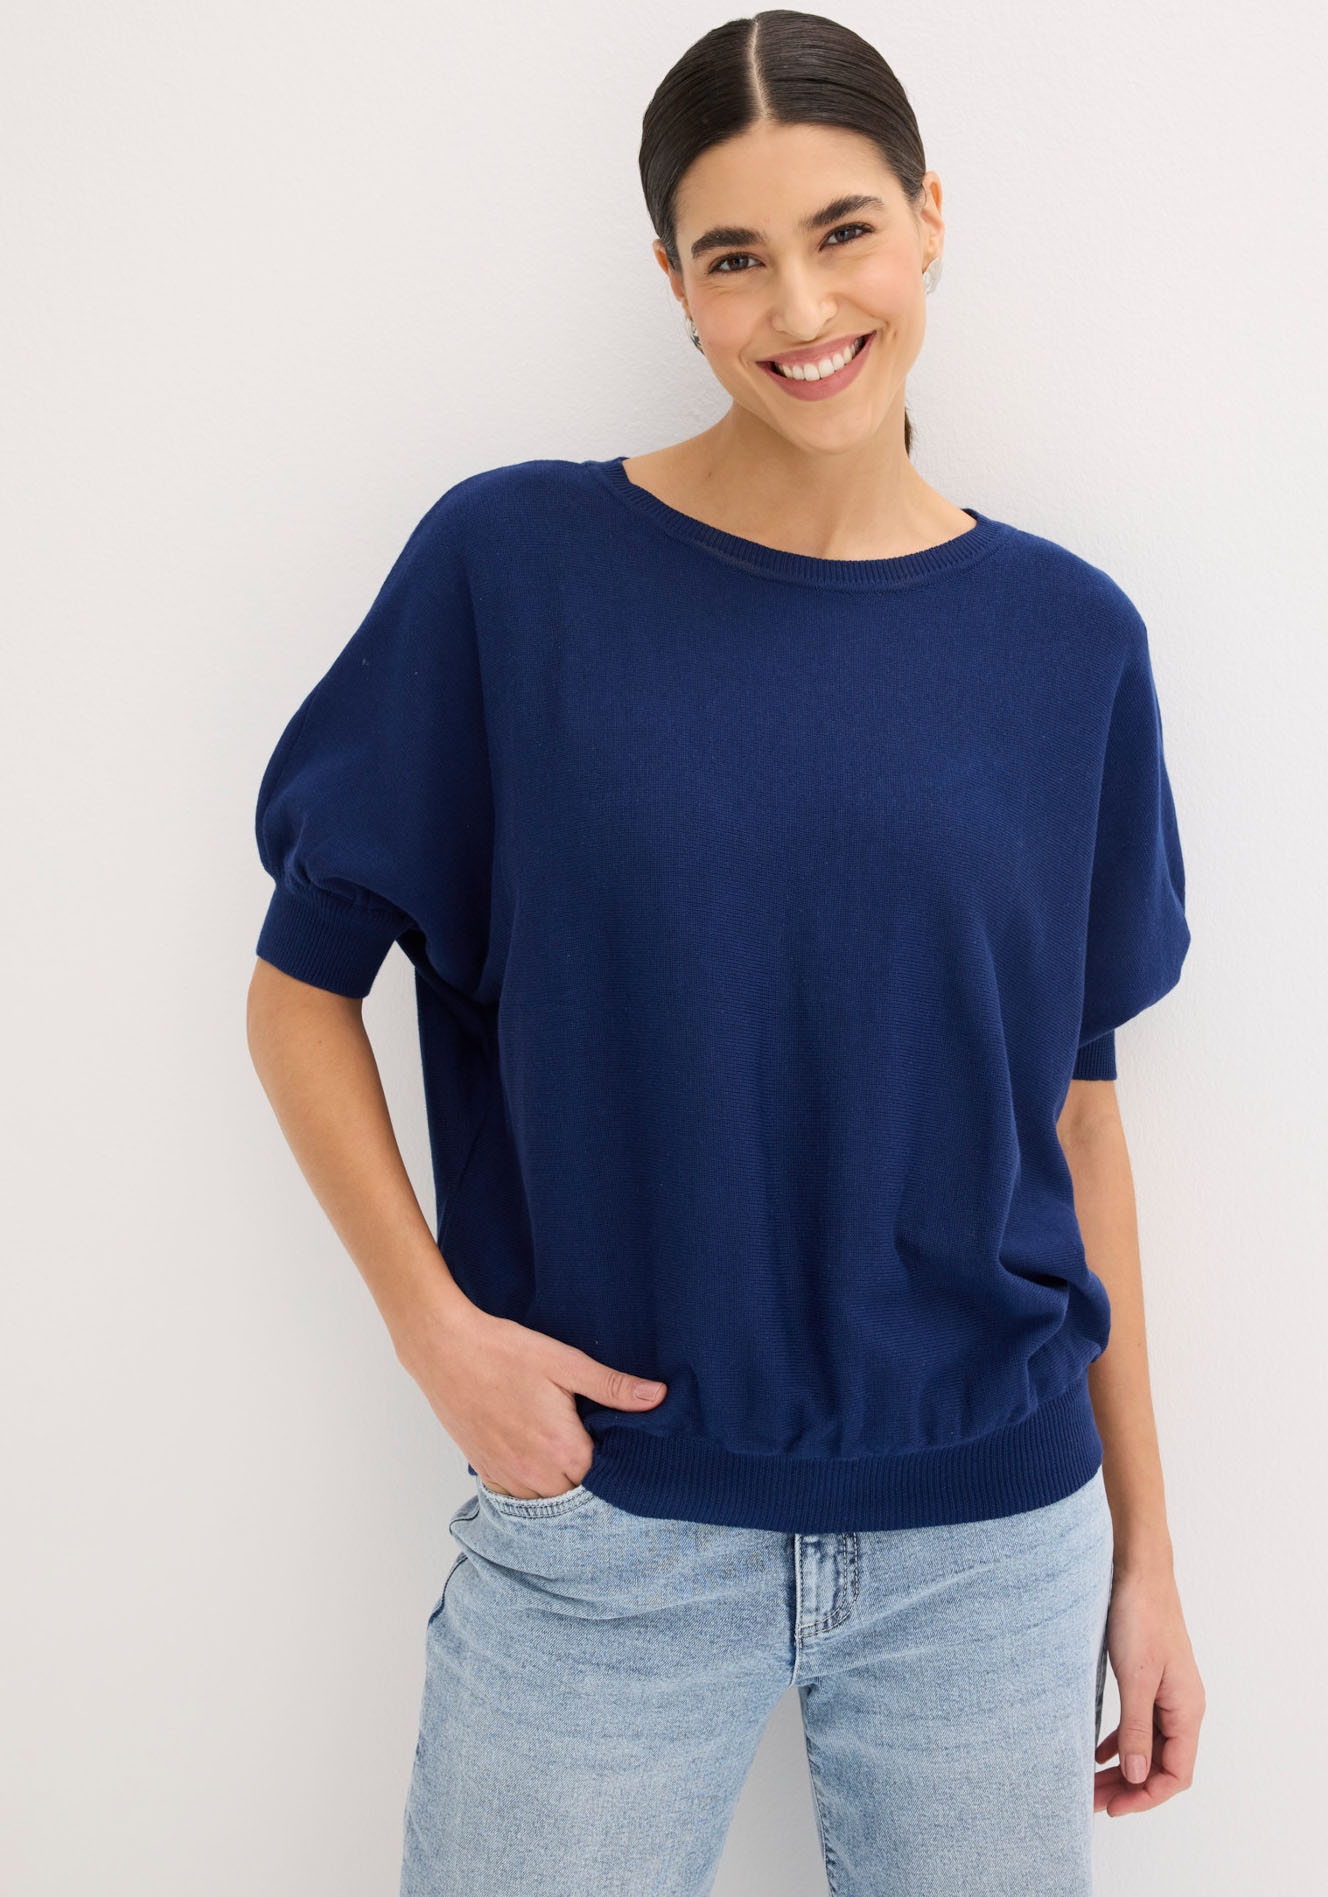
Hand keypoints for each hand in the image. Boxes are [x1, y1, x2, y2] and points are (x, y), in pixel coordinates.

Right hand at [397, 1292, 666, 1497]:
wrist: (444, 1349)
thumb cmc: (505, 1351)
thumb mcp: (566, 1363)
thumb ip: (613, 1387)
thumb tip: (659, 1396)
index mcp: (563, 1449)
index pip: (606, 1478)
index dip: (616, 1462)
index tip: (618, 1444)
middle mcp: (535, 1474)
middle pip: (577, 1494)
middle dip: (588, 1475)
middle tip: (591, 1442)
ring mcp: (506, 1476)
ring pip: (546, 1500)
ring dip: (558, 1483)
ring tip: (563, 1450)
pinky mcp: (483, 1470)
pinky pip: (516, 1495)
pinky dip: (529, 1484)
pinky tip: (534, 1456)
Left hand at [1094, 1558, 1205, 1815]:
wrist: (1136, 1567)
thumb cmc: (1141, 1615)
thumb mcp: (1136, 1677)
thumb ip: (1136, 1728)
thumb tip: (1135, 1776)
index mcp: (1186, 1709)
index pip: (1176, 1774)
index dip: (1146, 1796)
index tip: (1112, 1807)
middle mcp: (1181, 1705)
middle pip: (1160, 1764)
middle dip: (1128, 1787)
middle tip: (1091, 1801)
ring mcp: (1165, 1691)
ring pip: (1146, 1745)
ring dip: (1121, 1767)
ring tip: (1089, 1784)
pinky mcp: (1147, 1677)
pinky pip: (1138, 1723)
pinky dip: (1119, 1741)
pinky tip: (1097, 1751)